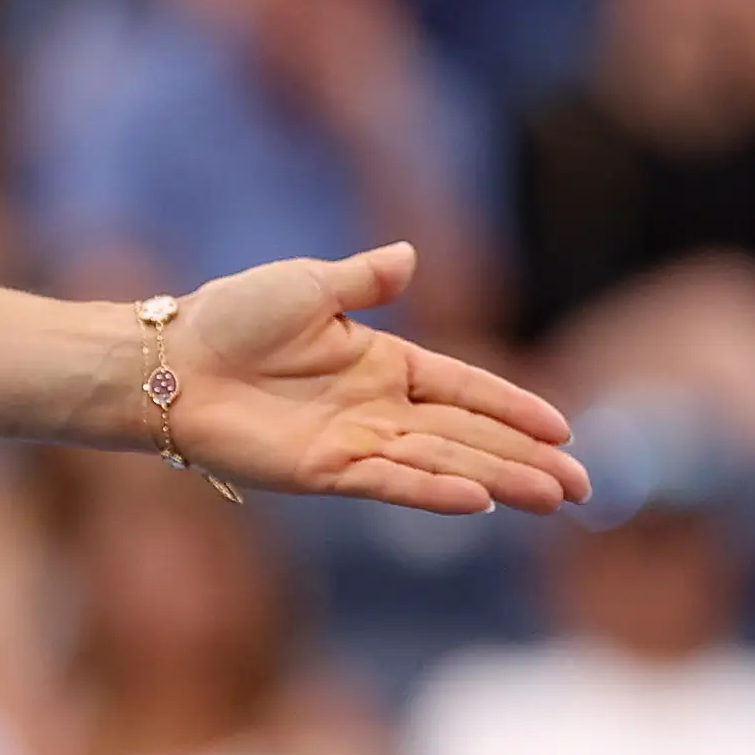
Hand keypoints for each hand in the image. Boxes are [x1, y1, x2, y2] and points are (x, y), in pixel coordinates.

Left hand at [164, 245, 588, 515]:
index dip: (515, 407)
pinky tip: (478, 501)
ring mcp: (354, 441)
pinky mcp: (324, 470)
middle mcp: (378, 407)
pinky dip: (433, 490)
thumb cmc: (231, 317)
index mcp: (383, 361)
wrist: (170, 360)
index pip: (466, 388)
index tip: (565, 430)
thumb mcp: (308, 286)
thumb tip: (410, 254)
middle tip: (584, 487)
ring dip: (499, 480)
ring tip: (555, 499)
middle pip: (469, 436)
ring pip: (444, 463)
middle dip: (528, 459)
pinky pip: (390, 481)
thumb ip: (365, 279)